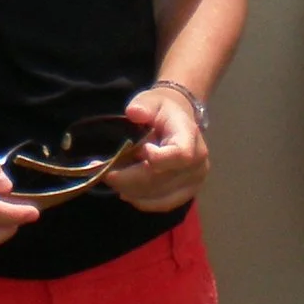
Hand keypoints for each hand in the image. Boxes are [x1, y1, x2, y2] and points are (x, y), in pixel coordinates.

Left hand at [105, 83, 207, 212]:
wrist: (179, 120)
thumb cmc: (163, 110)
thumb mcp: (151, 100)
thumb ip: (143, 105)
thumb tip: (134, 112)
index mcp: (190, 137)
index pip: (179, 155)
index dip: (157, 159)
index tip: (140, 150)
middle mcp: (198, 163)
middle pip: (161, 180)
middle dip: (129, 179)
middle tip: (105, 173)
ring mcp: (194, 182)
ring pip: (159, 196)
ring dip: (132, 191)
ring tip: (114, 180)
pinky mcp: (187, 193)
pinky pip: (163, 204)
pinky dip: (142, 201)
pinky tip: (127, 192)